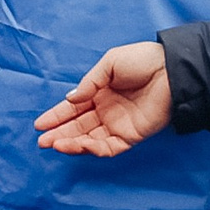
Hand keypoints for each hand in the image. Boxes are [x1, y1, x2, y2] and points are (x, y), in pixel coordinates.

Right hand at [36, 42, 171, 154]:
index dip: (57, 116)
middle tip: (42, 141)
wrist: (170, 70)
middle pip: (78, 127)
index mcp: (100, 92)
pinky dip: (93, 148)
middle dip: (59, 134)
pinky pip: (109, 147)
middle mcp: (107, 111)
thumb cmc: (142, 61)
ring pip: (90, 140)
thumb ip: (89, 83)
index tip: (39, 124)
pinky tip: (79, 144)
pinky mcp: (131, 136)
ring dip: (72, 143)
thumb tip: (69, 99)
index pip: (74, 108)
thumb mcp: (110, 63)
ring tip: (55, 144)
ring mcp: (118, 125)